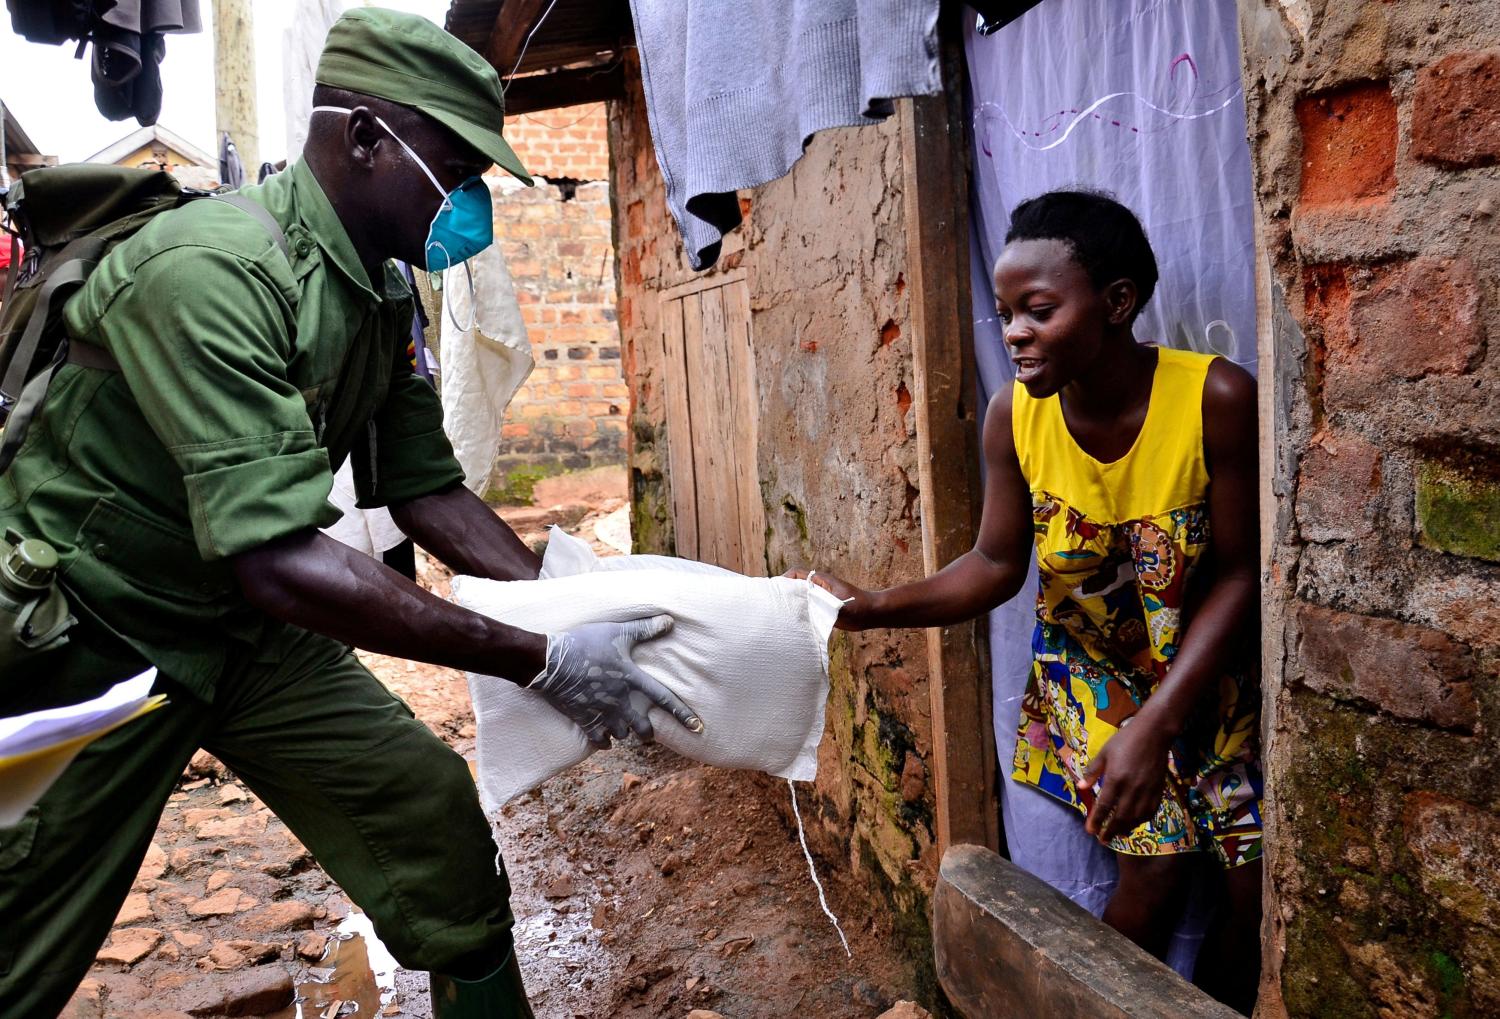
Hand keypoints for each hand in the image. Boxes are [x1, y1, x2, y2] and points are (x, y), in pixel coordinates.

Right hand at [530, 616, 702, 745]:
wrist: (550, 662)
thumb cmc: (585, 644)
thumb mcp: (618, 632)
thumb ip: (645, 629)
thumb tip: (670, 621)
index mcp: (632, 680)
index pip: (665, 699)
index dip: (683, 714)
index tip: (698, 728)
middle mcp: (621, 701)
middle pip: (643, 728)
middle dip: (648, 733)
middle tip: (647, 732)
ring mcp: (602, 713)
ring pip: (622, 735)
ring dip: (625, 733)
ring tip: (624, 728)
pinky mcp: (584, 720)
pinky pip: (599, 741)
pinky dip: (604, 741)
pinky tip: (604, 738)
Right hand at [783, 568, 876, 630]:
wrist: (872, 613)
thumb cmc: (859, 607)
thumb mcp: (841, 606)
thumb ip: (825, 604)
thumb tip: (807, 606)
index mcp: (820, 580)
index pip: (796, 574)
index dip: (784, 579)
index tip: (776, 591)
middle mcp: (818, 587)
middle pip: (795, 585)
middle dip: (784, 593)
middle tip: (774, 605)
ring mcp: (820, 597)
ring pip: (800, 598)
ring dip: (791, 604)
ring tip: (781, 615)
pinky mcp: (822, 608)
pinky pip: (806, 608)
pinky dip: (799, 614)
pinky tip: (795, 624)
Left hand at [1080, 716, 1174, 843]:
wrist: (1154, 733)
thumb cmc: (1125, 740)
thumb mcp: (1104, 752)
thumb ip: (1092, 771)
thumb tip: (1081, 787)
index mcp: (1116, 779)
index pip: (1104, 806)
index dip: (1096, 821)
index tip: (1090, 831)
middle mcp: (1132, 789)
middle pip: (1120, 817)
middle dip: (1110, 831)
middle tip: (1103, 840)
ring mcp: (1147, 791)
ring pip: (1136, 817)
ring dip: (1125, 829)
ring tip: (1117, 835)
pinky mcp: (1158, 791)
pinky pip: (1150, 812)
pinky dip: (1141, 821)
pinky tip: (1134, 824)